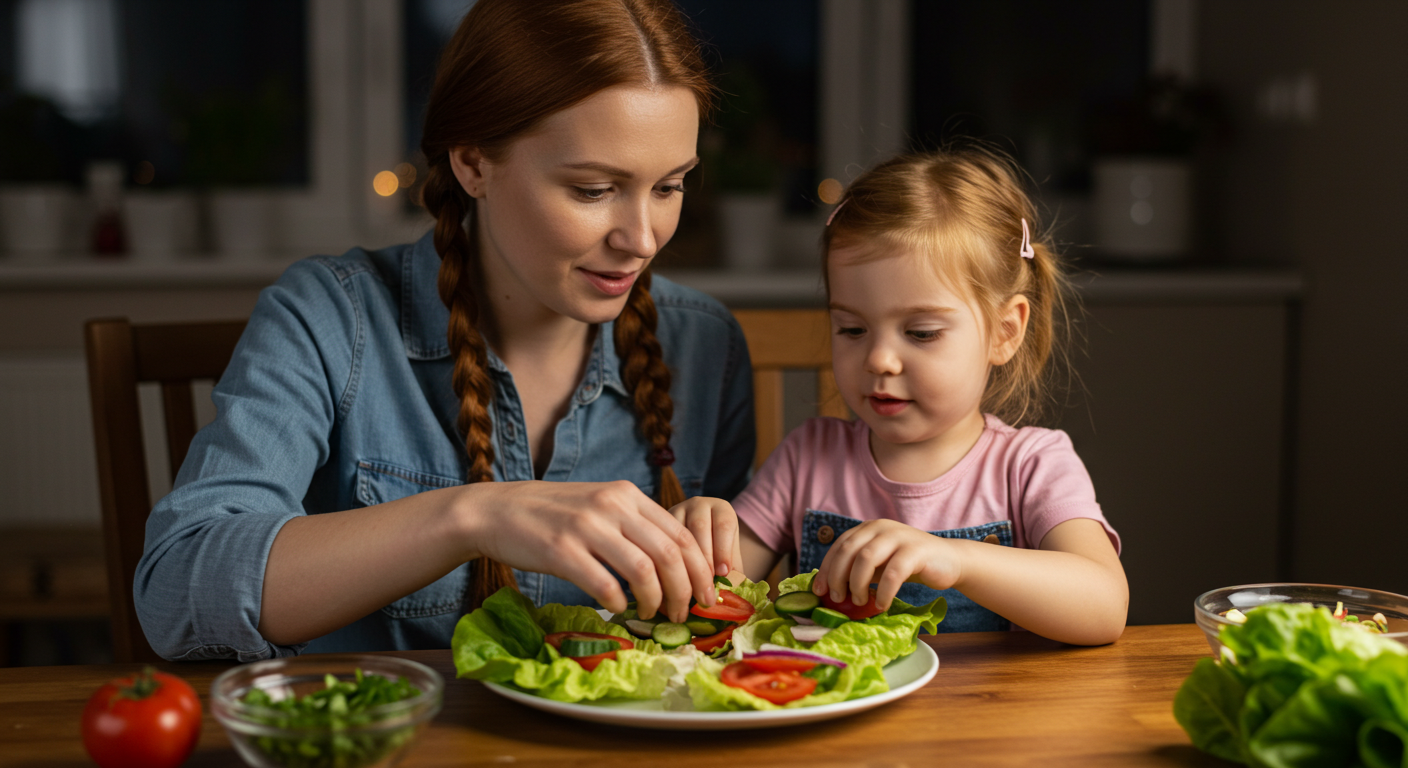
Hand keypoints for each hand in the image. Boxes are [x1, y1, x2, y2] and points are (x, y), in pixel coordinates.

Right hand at [459, 480, 715, 621]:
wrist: (496, 511)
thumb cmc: (550, 514)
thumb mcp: (598, 505)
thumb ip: (633, 524)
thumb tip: (674, 562)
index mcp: (626, 495)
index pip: (681, 533)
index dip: (700, 568)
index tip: (706, 594)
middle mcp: (611, 506)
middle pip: (670, 554)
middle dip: (685, 590)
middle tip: (684, 613)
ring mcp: (587, 527)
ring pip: (644, 571)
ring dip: (655, 600)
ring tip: (652, 614)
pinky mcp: (561, 551)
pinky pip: (605, 585)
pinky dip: (618, 602)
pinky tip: (617, 608)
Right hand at [669, 496, 743, 582]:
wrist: (697, 547)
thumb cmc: (717, 555)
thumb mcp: (729, 559)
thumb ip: (733, 571)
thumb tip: (731, 589)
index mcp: (722, 509)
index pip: (724, 524)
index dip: (724, 550)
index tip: (723, 572)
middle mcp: (699, 505)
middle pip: (700, 526)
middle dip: (704, 556)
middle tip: (705, 581)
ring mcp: (677, 510)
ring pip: (678, 531)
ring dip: (684, 559)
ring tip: (689, 582)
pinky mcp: (659, 522)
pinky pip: (662, 538)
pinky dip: (668, 558)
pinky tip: (673, 576)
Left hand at [814, 519, 960, 609]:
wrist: (948, 561)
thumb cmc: (908, 565)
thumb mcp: (879, 564)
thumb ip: (858, 569)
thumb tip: (829, 590)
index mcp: (868, 528)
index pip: (839, 546)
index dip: (827, 569)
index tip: (819, 591)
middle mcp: (880, 527)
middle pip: (848, 550)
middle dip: (838, 577)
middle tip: (838, 600)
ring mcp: (899, 536)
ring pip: (866, 558)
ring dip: (858, 584)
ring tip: (860, 602)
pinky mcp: (916, 550)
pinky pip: (893, 573)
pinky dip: (884, 592)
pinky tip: (882, 605)